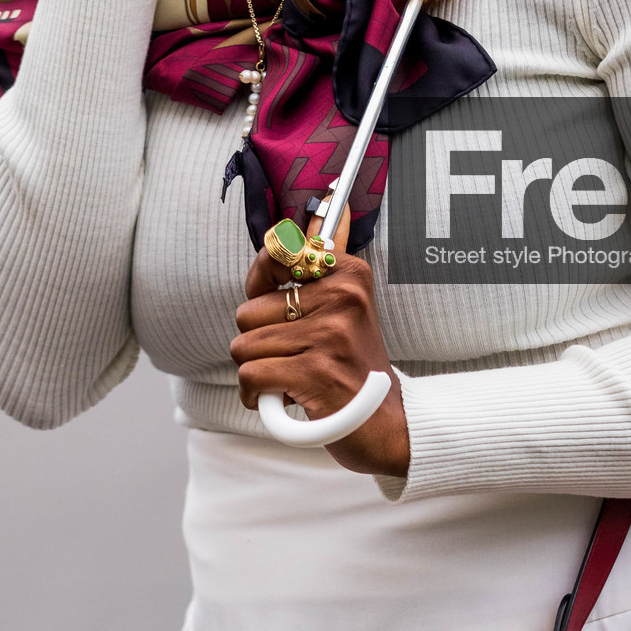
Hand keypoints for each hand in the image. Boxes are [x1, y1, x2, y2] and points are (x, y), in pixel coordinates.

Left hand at [231, 228, 409, 478]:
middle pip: (247, 312)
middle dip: (258, 343)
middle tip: (294, 357)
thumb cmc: (352, 367)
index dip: (261, 285)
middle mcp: (343, 298)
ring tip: (291, 379)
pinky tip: (281, 400)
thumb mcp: (344, 308)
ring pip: (243, 346)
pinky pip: (250, 375)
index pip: (275, 254)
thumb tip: (330, 205)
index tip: (281, 308)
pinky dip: (256, 395)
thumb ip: (324, 261)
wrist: (386, 425)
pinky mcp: (316, 372)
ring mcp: (331, 335)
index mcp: (348, 275)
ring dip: (257, 372)